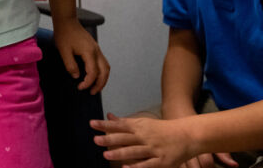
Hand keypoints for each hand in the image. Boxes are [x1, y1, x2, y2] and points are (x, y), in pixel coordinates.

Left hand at [52, 17, 109, 93]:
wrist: (67, 21)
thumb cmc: (64, 34)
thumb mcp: (64, 51)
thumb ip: (70, 65)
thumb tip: (76, 77)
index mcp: (89, 52)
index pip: (93, 72)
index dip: (88, 83)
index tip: (80, 87)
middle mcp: (96, 51)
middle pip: (104, 71)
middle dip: (100, 84)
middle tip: (92, 93)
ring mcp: (97, 49)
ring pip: (106, 67)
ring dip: (103, 78)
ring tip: (95, 87)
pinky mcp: (95, 48)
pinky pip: (103, 62)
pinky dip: (102, 72)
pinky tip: (95, 76)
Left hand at [91, 113, 237, 167]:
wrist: (187, 135)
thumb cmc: (162, 129)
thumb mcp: (143, 122)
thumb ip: (125, 122)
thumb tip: (109, 116)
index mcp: (139, 126)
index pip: (119, 125)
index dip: (105, 125)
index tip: (92, 123)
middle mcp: (145, 137)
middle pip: (124, 138)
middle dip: (109, 139)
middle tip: (95, 140)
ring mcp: (153, 149)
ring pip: (134, 151)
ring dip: (119, 153)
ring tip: (106, 155)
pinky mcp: (161, 161)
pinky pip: (147, 165)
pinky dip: (136, 167)